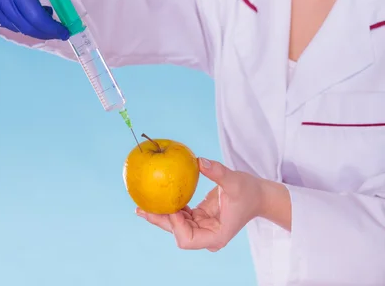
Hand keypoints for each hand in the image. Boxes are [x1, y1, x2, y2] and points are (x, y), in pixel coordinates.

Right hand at [0, 0, 69, 39]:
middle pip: (27, 26)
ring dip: (32, 28)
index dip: (51, 27)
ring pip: (14, 26)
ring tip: (46, 18)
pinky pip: (1, 23)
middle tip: (60, 32)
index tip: (65, 31)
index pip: (34, 15)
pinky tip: (25, 15)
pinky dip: (16, 24)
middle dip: (46, 32)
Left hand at [135, 157, 264, 251]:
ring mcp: (204, 228)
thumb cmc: (250, 191)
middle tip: (140, 209)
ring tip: (142, 205)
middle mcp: (207, 235)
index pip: (188, 238)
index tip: (171, 206)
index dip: (176, 225)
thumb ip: (217, 172)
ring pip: (177, 225)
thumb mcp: (235, 181)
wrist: (260, 196)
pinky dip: (171, 207)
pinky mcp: (201, 218)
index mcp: (215, 235)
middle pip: (178, 233)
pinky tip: (159, 197)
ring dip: (161, 214)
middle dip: (159, 221)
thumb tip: (199, 161)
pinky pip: (182, 215)